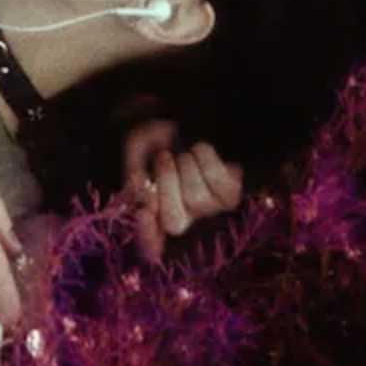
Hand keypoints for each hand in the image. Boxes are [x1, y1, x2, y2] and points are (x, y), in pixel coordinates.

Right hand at [121, 119, 243, 262]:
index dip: (147, 235)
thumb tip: (144, 192)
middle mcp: (181, 220)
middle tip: (163, 156)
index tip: (143, 212)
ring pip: (196, 199)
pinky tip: (200, 151)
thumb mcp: (139, 148)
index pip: (148, 244)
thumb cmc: (160, 139)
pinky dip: (206, 159)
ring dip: (186, 165)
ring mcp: (207, 211)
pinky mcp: (230, 196)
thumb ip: (135, 168)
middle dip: (167, 180)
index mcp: (152, 214)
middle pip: (174, 221)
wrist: (188, 121)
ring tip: (184, 153)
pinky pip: (218, 182)